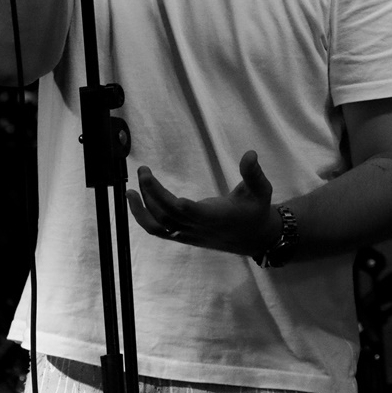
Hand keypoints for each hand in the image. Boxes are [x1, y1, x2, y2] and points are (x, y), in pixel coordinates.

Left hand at [126, 150, 278, 256]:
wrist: (253, 238)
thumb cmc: (256, 211)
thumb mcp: (261, 191)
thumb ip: (254, 173)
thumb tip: (251, 154)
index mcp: (219, 218)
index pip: (198, 215)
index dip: (185, 208)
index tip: (174, 197)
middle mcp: (201, 228)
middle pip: (171, 216)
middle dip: (154, 194)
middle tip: (143, 170)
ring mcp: (190, 234)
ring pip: (160, 226)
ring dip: (143, 208)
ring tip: (130, 190)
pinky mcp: (183, 235)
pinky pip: (158, 230)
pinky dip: (143, 217)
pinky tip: (134, 200)